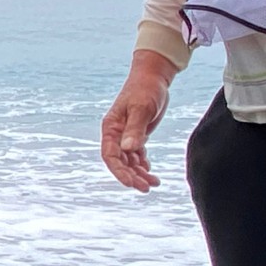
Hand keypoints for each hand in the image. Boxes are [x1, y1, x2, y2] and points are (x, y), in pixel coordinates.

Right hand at [101, 51, 175, 192]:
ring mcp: (125, 135)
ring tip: (155, 183)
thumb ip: (135, 129)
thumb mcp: (142, 108)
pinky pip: (137, 155)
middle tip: (147, 188)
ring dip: (139, 173)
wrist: (153, 77)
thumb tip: (128, 149)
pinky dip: (143, 165)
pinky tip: (151, 172)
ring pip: (129, 161)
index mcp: (111, 128)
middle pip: (119, 162)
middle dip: (131, 176)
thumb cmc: (145, 89)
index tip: (132, 183)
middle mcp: (116, 134)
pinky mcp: (136, 134)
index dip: (119, 171)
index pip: (110, 155)